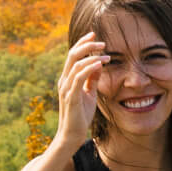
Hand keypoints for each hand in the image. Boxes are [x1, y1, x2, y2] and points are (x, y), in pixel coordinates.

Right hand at [54, 32, 108, 150]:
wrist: (72, 135)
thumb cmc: (80, 115)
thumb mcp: (89, 94)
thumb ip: (93, 79)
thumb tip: (99, 64)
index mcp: (67, 78)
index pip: (73, 55)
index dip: (82, 43)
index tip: (94, 35)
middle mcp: (64, 80)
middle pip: (72, 55)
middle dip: (86, 45)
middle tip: (101, 41)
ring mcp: (66, 88)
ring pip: (76, 64)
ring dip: (92, 56)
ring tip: (107, 55)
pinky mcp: (70, 97)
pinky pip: (79, 78)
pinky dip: (89, 68)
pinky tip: (100, 64)